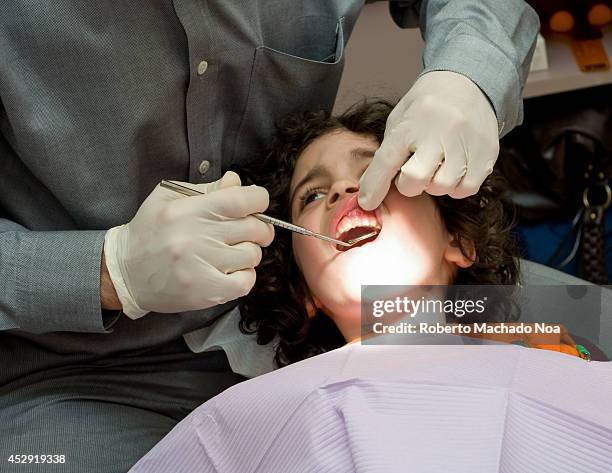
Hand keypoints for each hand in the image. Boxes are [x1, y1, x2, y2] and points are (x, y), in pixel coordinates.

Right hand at [103, 171, 273, 317]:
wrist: (125, 273)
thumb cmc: (149, 232)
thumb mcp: (168, 199)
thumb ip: (207, 189)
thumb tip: (237, 182)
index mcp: (190, 210)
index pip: (242, 200)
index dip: (259, 200)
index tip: (256, 204)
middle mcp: (197, 237)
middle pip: (254, 228)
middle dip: (259, 228)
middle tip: (250, 231)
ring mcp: (202, 266)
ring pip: (252, 255)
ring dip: (249, 253)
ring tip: (233, 252)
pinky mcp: (206, 292)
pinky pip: (246, 282)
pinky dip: (246, 276)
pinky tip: (232, 271)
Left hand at [358, 71, 498, 208]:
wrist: (468, 82)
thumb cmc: (427, 106)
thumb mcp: (400, 119)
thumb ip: (387, 152)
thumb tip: (371, 189)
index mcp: (411, 123)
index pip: (386, 161)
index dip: (374, 186)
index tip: (368, 202)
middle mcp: (439, 132)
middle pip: (416, 180)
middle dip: (410, 183)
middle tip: (413, 169)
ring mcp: (465, 143)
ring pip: (443, 187)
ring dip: (434, 184)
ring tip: (436, 165)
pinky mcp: (486, 153)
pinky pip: (466, 188)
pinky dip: (457, 186)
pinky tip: (454, 170)